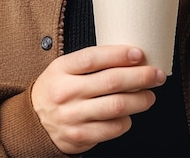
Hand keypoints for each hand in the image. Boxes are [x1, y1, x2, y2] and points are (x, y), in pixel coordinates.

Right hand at [31, 45, 165, 154]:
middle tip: (156, 74)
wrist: (33, 121)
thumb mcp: (63, 68)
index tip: (139, 53)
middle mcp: (66, 92)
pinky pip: (111, 129)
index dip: (118, 54)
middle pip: (110, 82)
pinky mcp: (79, 136)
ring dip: (139, 101)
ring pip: (115, 107)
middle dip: (140, 77)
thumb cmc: (57, 88)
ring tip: (150, 96)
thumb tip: (129, 57)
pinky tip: (130, 115)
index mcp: (61, 69)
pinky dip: (125, 122)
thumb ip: (90, 62)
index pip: (93, 58)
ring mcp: (72, 116)